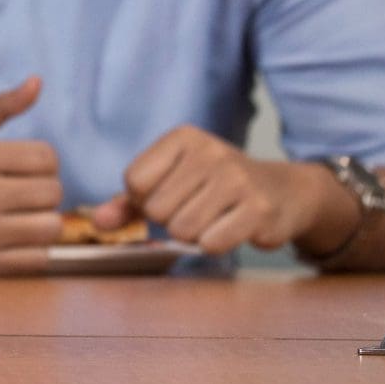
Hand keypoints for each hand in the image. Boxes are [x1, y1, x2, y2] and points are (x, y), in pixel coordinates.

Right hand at [0, 77, 62, 274]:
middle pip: (53, 192)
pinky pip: (37, 259)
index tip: (22, 169)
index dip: (41, 162)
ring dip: (41, 222)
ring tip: (20, 217)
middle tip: (21, 194)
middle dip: (42, 191)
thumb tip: (38, 81)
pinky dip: (32, 250)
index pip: (47, 157)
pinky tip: (12, 240)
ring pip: (51, 226)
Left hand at [92, 127, 321, 255]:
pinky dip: (217, 245)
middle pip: (157, 210)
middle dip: (172, 220)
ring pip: (183, 229)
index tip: (171, 195)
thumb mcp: (172, 182)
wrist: (285, 191)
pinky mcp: (259, 209)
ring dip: (194, 235)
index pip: (134, 182)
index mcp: (183, 138)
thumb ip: (129, 202)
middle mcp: (210, 152)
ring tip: (216, 219)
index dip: (146, 200)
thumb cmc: (216, 187)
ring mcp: (237, 179)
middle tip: (199, 209)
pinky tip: (234, 228)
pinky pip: (212, 243)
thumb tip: (98, 222)